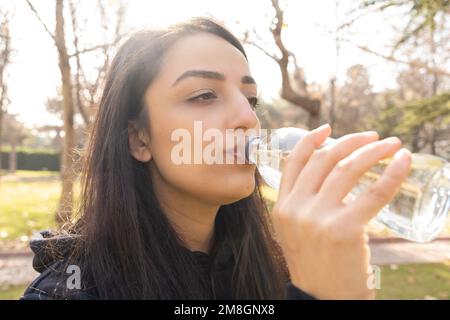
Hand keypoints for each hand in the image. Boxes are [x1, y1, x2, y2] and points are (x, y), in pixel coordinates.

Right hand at [272, 124, 411, 299]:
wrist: (321, 299)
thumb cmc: (315, 265)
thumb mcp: (296, 231)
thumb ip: (303, 204)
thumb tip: (330, 176)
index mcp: (283, 207)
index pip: (294, 162)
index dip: (311, 140)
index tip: (328, 128)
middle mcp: (296, 208)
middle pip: (324, 160)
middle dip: (351, 142)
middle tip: (374, 137)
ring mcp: (318, 218)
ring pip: (347, 169)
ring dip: (373, 151)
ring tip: (392, 145)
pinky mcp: (344, 230)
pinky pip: (372, 193)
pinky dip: (391, 173)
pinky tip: (403, 161)